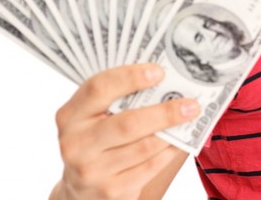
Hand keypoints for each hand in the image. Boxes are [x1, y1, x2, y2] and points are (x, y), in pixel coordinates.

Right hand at [50, 64, 199, 199]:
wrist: (80, 190)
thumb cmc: (95, 141)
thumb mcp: (93, 118)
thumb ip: (117, 100)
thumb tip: (163, 83)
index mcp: (70, 115)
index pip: (99, 88)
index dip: (130, 77)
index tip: (159, 72)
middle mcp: (76, 143)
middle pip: (127, 123)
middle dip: (164, 112)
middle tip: (190, 104)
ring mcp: (92, 170)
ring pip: (143, 147)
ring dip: (172, 132)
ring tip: (189, 120)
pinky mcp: (111, 190)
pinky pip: (149, 167)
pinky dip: (168, 152)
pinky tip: (179, 142)